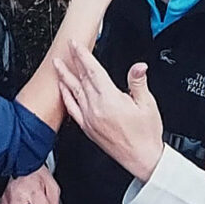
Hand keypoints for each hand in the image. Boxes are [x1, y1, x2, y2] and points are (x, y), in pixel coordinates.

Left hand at [55, 40, 164, 182]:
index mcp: (110, 100)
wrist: (142, 159)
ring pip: (73, 92)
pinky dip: (66, 97)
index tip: (76, 44)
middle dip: (73, 61)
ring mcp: (89, 119)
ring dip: (64, 76)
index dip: (83, 55)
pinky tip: (62, 90)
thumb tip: (138, 67)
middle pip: (81, 79)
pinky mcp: (87, 128)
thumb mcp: (147, 104)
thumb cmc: (146, 134)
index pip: (93, 71)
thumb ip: (139, 82)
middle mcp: (96, 109)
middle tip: (66, 49)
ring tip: (57, 65)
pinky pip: (72, 109)